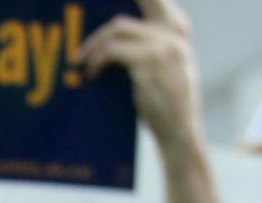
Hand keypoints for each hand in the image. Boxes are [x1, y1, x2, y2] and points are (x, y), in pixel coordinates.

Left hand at [78, 0, 200, 155]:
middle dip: (100, 32)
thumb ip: (149, 49)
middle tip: (82, 51)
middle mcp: (173, 36)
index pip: (157, 1)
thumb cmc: (167, 106)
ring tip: (82, 65)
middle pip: (127, 18)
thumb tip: (112, 42)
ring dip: (93, 49)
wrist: (179, 131)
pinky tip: (92, 75)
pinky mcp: (148, 63)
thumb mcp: (165, 69)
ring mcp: (161, 48)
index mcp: (178, 34)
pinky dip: (97, 61)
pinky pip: (112, 51)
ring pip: (116, 32)